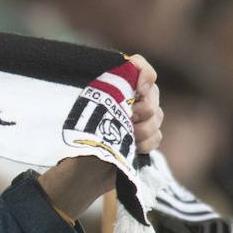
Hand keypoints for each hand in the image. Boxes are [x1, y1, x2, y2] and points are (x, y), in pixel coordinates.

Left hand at [38, 55, 162, 221]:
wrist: (79, 165)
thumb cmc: (75, 132)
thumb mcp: (80, 107)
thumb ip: (99, 91)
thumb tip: (113, 83)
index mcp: (116, 84)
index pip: (140, 67)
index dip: (144, 74)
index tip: (139, 89)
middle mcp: (131, 98)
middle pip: (152, 94)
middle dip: (144, 108)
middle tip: (130, 117)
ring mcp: (140, 119)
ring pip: (157, 116)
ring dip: (143, 128)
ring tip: (129, 136)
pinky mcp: (144, 138)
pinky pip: (157, 136)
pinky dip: (146, 143)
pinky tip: (134, 148)